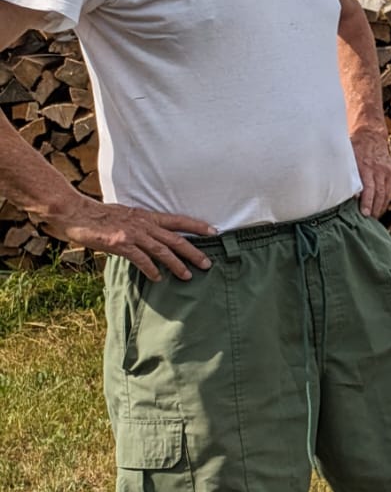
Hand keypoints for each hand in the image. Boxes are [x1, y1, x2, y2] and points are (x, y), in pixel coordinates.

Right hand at [45, 197, 213, 281]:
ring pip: (162, 250)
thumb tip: (152, 234)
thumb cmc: (99, 215)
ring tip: (188, 275)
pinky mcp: (121, 244)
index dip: (197, 226)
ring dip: (177, 264)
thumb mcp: (126, 215)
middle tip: (208, 264)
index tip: (214, 232)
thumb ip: (141, 224)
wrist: (76, 212)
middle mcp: (144, 224)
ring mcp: (133, 234)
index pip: (178, 220)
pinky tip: (158, 278)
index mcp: (147, 216)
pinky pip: (141, 259)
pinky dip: (151, 269)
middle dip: (194, 252)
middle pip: (176, 239)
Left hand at [351, 124, 390, 217]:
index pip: (367, 187)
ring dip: (380, 207)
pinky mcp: (390, 173)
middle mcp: (377, 169)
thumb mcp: (346, 156)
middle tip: (368, 221)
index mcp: (364, 165)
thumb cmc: (354, 145)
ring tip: (374, 218)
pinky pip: (390, 190)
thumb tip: (336, 189)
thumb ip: (344, 172)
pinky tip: (380, 209)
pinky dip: (385, 201)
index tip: (363, 212)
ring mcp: (385, 171)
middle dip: (373, 208)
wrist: (371, 133)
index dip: (366, 201)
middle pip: (377, 192)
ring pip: (385, 193)